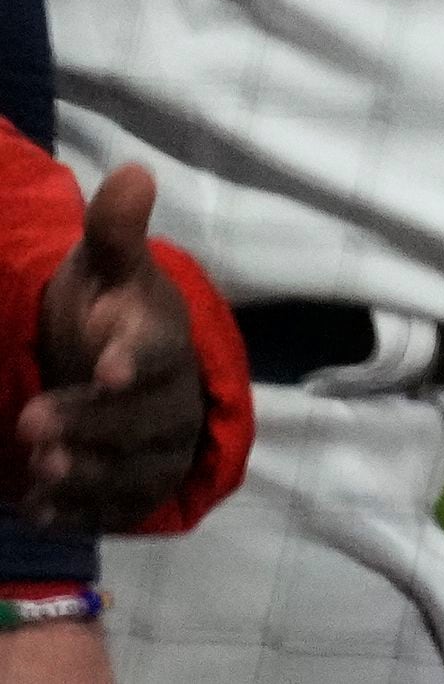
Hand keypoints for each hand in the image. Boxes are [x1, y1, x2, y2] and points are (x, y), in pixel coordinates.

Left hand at [21, 165, 205, 529]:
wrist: (120, 371)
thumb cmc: (109, 314)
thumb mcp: (106, 269)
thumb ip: (115, 231)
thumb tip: (132, 171)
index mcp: (166, 337)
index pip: (161, 348)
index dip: (136, 360)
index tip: (105, 370)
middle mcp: (173, 397)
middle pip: (144, 418)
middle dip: (91, 423)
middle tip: (30, 422)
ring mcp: (159, 448)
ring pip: (132, 469)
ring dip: (85, 471)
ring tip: (36, 467)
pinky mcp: (137, 489)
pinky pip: (114, 509)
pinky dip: (77, 512)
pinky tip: (37, 508)